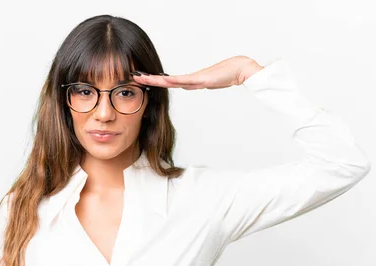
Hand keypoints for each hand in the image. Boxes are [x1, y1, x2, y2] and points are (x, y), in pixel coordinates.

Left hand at [131, 55, 262, 89]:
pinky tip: (163, 81)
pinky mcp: (201, 79)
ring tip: (141, 78)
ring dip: (155, 80)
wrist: (241, 69)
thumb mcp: (209, 82)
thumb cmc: (228, 74)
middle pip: (165, 81)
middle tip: (134, 77)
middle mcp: (189, 79)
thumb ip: (199, 84)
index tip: (143, 81)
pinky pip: (183, 81)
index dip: (155, 82)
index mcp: (190, 81)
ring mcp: (194, 79)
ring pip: (170, 80)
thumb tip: (190, 85)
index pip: (169, 83)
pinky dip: (172, 82)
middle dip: (149, 80)